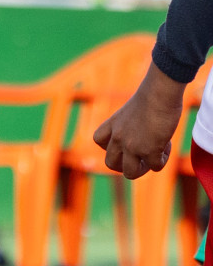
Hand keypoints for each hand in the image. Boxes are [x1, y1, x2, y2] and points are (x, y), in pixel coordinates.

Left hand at [93, 64, 185, 178]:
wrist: (159, 93)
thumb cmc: (151, 96)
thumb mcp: (133, 111)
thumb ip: (131, 124)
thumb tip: (143, 135)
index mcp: (113, 124)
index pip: (98, 141)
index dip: (111, 145)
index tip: (126, 141)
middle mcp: (118, 137)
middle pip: (110, 163)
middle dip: (125, 165)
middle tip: (141, 157)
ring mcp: (131, 145)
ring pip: (129, 173)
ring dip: (143, 169)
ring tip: (154, 156)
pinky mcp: (149, 150)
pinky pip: (154, 167)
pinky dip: (162, 161)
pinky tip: (166, 147)